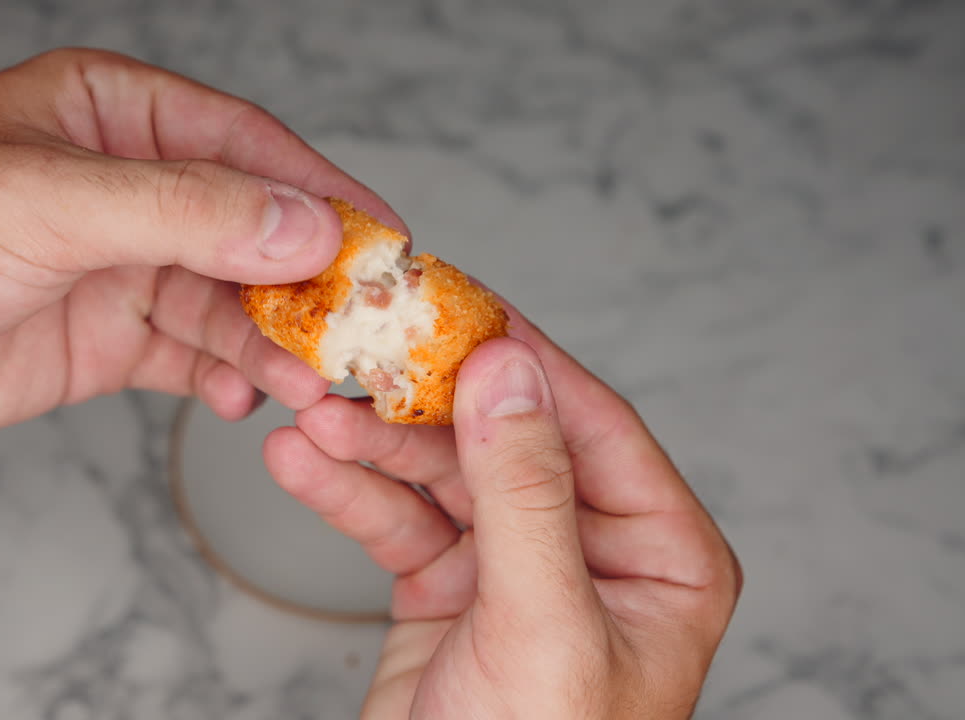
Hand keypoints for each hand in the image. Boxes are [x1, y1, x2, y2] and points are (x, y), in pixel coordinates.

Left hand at [0, 48, 400, 444]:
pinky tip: (242, 398)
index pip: (250, 148)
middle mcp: (126, 190)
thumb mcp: (49, 202)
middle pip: (252, 233)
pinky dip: (224, 380)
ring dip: (271, 343)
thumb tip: (304, 227)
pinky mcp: (99, 340)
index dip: (324, 194)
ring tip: (307, 381)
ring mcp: (115, 268)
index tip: (388, 241)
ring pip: (227, 304)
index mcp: (116, 119)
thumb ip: (186, 214)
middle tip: (359, 332)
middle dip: (307, 285)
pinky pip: (188, 358)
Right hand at [265, 307, 741, 717]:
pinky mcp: (449, 588)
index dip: (522, 361)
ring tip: (313, 416)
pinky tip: (303, 462)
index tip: (455, 306)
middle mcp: (593, 548)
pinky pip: (398, 523)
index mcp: (661, 553)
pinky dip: (350, 493)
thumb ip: (527, 493)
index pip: (592, 425)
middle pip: (505, 438)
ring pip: (441, 475)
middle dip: (424, 406)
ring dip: (374, 446)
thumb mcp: (542, 626)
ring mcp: (516, 565)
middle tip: (361, 354)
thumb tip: (509, 369)